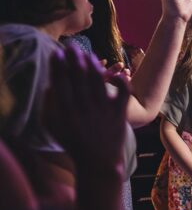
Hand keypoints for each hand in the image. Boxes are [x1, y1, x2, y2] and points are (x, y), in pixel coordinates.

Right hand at [45, 46, 129, 172]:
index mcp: (67, 112)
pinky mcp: (119, 114)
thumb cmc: (73, 143)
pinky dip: (122, 82)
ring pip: (98, 83)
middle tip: (71, 46)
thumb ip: (50, 106)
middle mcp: (85, 109)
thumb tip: (51, 85)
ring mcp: (104, 111)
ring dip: (93, 66)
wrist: (99, 162)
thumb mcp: (54, 127)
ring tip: (88, 55)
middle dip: (74, 60)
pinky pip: (123, 94)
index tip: (55, 52)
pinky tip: (118, 73)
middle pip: (79, 79)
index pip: (61, 83)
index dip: (58, 66)